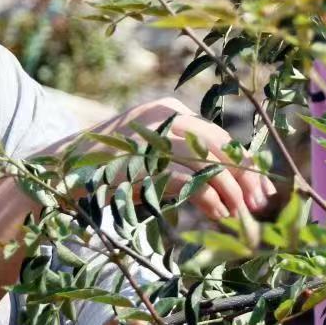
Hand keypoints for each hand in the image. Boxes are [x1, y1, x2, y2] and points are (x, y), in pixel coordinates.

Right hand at [98, 96, 276, 223]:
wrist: (61, 170)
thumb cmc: (112, 168)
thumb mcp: (152, 154)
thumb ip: (185, 159)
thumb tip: (234, 188)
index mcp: (169, 109)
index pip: (220, 137)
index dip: (246, 164)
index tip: (264, 191)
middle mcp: (162, 117)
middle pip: (220, 146)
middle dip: (246, 178)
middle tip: (260, 206)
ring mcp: (150, 138)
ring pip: (208, 162)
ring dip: (230, 192)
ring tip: (239, 215)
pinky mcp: (141, 162)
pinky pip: (187, 180)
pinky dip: (209, 199)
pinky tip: (217, 214)